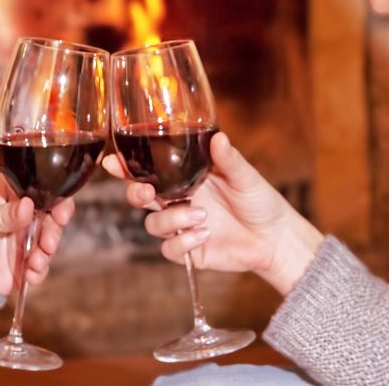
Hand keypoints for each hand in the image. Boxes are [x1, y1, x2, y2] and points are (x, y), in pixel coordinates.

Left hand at [0, 175, 74, 294]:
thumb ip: (2, 214)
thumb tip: (29, 206)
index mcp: (11, 195)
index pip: (41, 191)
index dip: (57, 200)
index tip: (60, 213)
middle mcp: (21, 216)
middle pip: (51, 219)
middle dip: (54, 232)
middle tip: (48, 243)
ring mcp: (22, 240)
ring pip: (48, 244)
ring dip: (47, 254)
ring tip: (34, 263)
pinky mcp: (20, 265)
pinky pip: (38, 268)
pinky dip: (39, 272)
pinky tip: (31, 274)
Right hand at [102, 132, 323, 294]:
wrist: (275, 238)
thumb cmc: (261, 201)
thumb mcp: (246, 177)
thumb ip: (229, 159)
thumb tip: (218, 137)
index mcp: (187, 177)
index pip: (149, 169)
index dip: (126, 166)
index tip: (113, 161)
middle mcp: (179, 200)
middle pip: (140, 196)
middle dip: (135, 193)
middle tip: (148, 192)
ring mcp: (182, 226)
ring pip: (153, 223)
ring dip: (171, 218)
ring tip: (201, 216)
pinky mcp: (189, 250)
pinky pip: (169, 248)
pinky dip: (182, 241)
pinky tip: (205, 234)